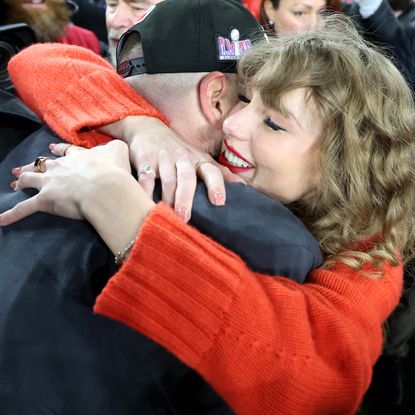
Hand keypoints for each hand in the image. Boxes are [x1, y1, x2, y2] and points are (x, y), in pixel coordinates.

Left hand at [0, 140, 153, 255]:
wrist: (105, 187)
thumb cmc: (114, 171)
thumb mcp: (119, 150)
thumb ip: (116, 147)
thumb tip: (115, 146)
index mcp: (77, 157)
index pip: (65, 153)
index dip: (58, 151)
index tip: (52, 149)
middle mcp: (60, 168)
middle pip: (43, 164)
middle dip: (34, 165)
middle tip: (25, 167)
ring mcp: (50, 183)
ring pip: (30, 179)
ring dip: (21, 181)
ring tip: (14, 183)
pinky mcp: (45, 200)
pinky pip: (24, 209)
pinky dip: (11, 215)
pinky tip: (0, 220)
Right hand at [98, 116, 243, 221]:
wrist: (146, 128)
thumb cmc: (177, 150)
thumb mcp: (199, 157)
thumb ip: (219, 172)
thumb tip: (244, 187)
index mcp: (198, 159)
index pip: (211, 170)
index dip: (216, 185)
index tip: (219, 202)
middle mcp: (182, 157)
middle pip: (187, 178)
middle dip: (186, 197)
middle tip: (185, 217)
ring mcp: (163, 158)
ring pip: (167, 179)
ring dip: (168, 198)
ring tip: (167, 215)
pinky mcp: (144, 159)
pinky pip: (145, 177)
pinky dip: (144, 191)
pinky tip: (145, 203)